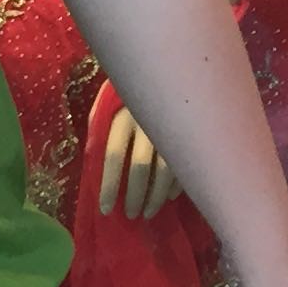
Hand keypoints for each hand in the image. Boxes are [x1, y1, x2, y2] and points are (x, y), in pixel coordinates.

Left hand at [98, 103, 184, 219]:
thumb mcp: (110, 109)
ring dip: (157, 196)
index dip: (109, 185)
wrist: (166, 71)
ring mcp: (170, 126)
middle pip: (140, 166)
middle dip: (135, 195)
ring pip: (166, 169)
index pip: (113, 156)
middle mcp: (147, 121)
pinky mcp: (190, 130)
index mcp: (122, 116)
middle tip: (131, 215)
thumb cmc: (130, 95)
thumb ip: (103, 134)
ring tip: (149, 212)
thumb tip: (97, 169)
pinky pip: (184, 164)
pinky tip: (169, 196)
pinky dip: (176, 184)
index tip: (106, 209)